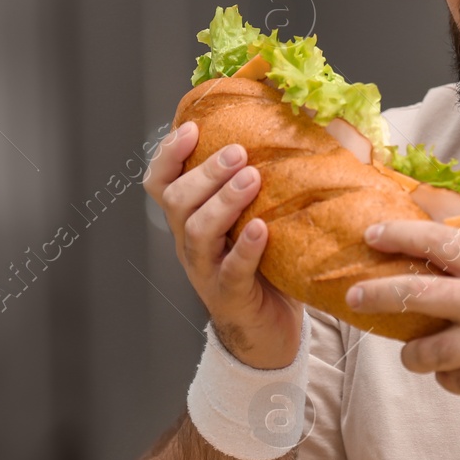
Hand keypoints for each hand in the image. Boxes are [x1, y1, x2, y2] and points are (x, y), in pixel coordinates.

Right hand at [143, 122, 302, 368]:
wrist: (269, 331)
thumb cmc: (265, 267)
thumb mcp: (255, 218)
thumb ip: (261, 183)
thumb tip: (298, 127)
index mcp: (190, 220)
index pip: (161, 183)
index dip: (168, 155)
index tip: (190, 129)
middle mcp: (190, 243)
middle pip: (177, 201)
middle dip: (205, 172)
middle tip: (238, 152)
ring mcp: (207, 271)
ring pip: (198, 232)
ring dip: (223, 202)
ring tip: (252, 179)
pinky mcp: (231, 296)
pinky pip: (231, 270)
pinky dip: (245, 248)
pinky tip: (261, 228)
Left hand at [346, 220, 459, 411]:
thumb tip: (432, 267)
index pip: (437, 243)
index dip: (399, 236)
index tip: (370, 235)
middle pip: (412, 294)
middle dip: (375, 295)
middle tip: (353, 297)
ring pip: (423, 352)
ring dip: (415, 355)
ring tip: (421, 355)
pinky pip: (451, 380)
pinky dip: (457, 378)